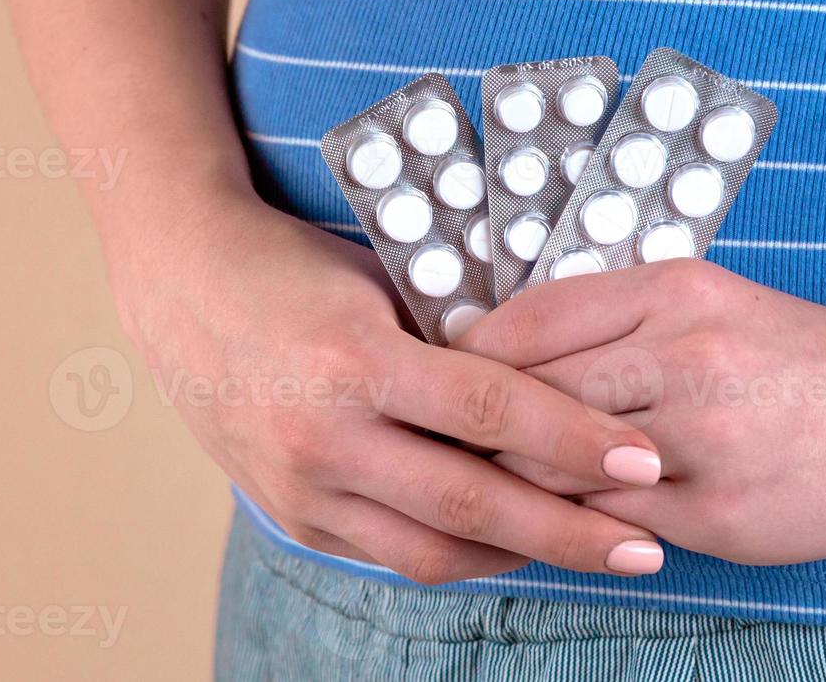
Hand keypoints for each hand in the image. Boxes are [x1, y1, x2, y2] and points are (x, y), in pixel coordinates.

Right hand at [109, 193, 671, 581]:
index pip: (487, 408)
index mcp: (354, 357)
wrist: (180, 287)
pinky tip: (512, 543)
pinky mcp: (292, 513)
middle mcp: (324, 432)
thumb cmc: (291, 268)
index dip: (573, 439)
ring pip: (432, 547)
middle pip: (470, 500)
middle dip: (569, 530)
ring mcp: (303, 484)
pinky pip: (392, 553)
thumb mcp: (379, 282)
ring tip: (592, 552)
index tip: (644, 459)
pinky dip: (459, 553)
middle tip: (644, 543)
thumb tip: (559, 374)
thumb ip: (456, 335)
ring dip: (521, 556)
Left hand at [460, 259, 825, 565]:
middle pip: (528, 397)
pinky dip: (569, 520)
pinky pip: (605, 521)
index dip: (467, 354)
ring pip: (556, 467)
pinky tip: (556, 516)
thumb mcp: (698, 299)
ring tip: (487, 480)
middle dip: (476, 426)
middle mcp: (686, 357)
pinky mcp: (717, 513)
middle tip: (441, 438)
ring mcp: (703, 440)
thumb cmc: (784, 352)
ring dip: (513, 479)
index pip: (525, 322)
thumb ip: (604, 316)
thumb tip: (487, 346)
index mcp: (673, 290)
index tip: (438, 374)